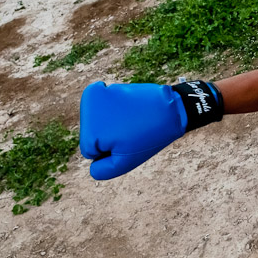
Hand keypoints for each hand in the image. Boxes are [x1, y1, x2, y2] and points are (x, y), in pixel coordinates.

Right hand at [79, 80, 222, 179]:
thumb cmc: (148, 138)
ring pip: (98, 122)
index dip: (109, 152)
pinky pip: (104, 109)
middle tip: (128, 132)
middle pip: (92, 135)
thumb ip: (103, 170)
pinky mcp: (106, 87)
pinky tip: (130, 110)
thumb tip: (91, 168)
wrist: (169, 110)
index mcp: (90, 131)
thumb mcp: (126, 162)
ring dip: (112, 124)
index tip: (125, 142)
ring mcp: (96, 95)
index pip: (90, 151)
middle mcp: (88, 110)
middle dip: (109, 137)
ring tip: (130, 121)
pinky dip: (115, 111)